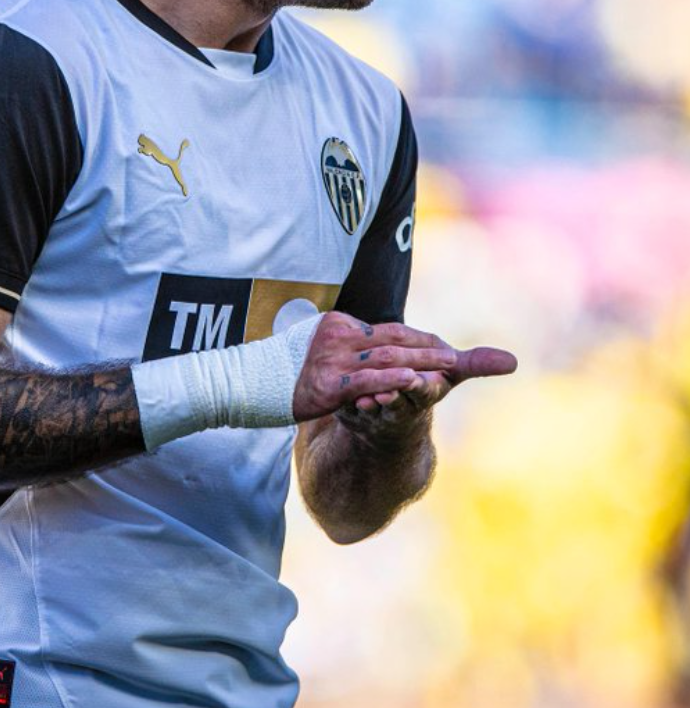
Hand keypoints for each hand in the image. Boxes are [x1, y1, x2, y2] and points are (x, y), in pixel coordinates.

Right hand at [292, 313, 463, 421]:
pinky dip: (392, 378)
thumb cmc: (287, 368)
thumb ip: (346, 344)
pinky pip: (367, 380)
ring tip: (447, 366)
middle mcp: (339, 335)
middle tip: (454, 355)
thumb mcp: (318, 346)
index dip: (418, 338)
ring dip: (421, 361)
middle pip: (393, 338)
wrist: (252, 382)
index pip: (388, 328)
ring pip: (387, 357)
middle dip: (428, 347)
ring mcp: (333, 359)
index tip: (441, 345)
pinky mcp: (328, 384)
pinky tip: (412, 379)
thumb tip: (372, 343)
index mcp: (339, 323)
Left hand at [336, 322, 516, 426]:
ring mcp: (377, 410)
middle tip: (393, 384)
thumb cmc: (421, 388)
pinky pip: (350, 408)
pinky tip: (348, 398)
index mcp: (425, 392)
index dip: (423, 384)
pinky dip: (349, 402)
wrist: (391, 423)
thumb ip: (475, 364)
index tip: (420, 378)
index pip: (427, 388)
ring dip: (373, 399)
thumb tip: (514, 361)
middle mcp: (402, 404)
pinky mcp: (354, 411)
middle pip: (401, 397)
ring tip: (369, 395)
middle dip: (397, 390)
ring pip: (375, 404)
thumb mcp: (448, 375)